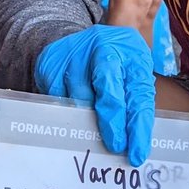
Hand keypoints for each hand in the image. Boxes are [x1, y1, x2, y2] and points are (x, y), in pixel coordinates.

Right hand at [34, 25, 154, 164]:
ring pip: (78, 99)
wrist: (100, 34)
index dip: (137, 127)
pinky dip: (65, 108)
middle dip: (111, 123)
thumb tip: (133, 145)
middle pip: (107, 92)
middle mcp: (103, 49)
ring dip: (85, 119)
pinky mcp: (50, 61)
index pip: (138, 96)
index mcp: (132, 55)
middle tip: (114, 146)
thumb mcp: (138, 75)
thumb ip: (136, 104)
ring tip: (90, 128)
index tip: (136, 154)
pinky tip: (72, 107)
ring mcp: (74, 53)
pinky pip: (56, 96)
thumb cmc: (123, 63)